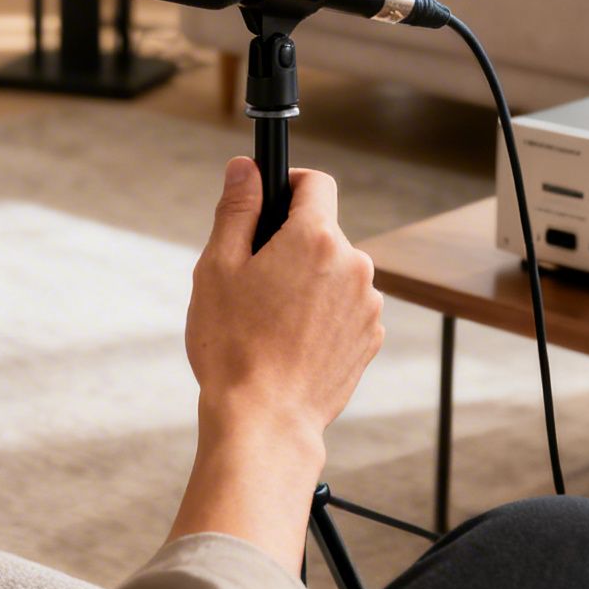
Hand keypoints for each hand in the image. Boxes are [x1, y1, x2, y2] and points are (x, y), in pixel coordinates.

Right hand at [164, 157, 385, 571]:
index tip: (268, 201)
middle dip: (290, 243)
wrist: (265, 421)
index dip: (289, 183)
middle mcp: (353, 265)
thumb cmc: (234, 347)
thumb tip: (247, 168)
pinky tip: (290, 340)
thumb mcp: (218, 266)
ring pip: (335, 271)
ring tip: (270, 318)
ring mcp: (367, 305)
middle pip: (323, 230)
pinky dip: (322, 314)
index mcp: (316, 238)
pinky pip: (345, 307)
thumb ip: (237, 208)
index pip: (315, 182)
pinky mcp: (370, 338)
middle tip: (252, 278)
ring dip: (308, 280)